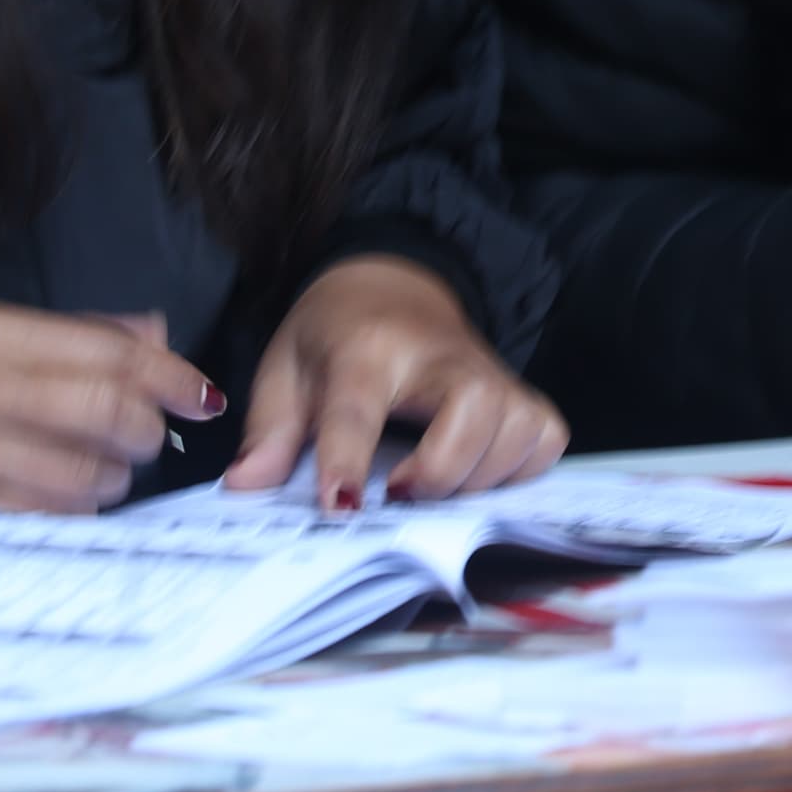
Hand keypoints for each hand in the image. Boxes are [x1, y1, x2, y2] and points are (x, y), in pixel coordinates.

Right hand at [0, 306, 222, 513]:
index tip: (198, 395)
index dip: (170, 377)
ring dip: (114, 477)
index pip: (109, 355)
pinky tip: (66, 497)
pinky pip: (44, 521)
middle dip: (148, 430)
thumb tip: (158, 339)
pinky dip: (72, 512)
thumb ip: (71, 334)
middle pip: (107, 415)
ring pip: (85, 478)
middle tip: (149, 434)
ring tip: (102, 466)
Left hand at [223, 257, 566, 506]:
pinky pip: (544, 437)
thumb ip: (269, 430)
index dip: (348, 461)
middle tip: (401, 491)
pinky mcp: (519, 388)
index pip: (358, 406)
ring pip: (517, 427)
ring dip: (480, 476)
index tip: (341, 508)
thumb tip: (246, 487)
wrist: (394, 282)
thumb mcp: (286, 368)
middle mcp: (439, 356)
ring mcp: (489, 370)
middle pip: (471, 409)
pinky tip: (479, 475)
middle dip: (442, 469)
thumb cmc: (336, 334)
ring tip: (432, 487)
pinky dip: (522, 468)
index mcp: (368, 348)